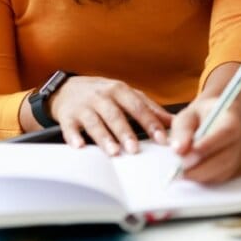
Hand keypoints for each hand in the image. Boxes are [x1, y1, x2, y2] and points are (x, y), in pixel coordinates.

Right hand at [48, 76, 171, 154]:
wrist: (67, 88)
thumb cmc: (103, 94)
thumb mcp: (126, 95)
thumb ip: (149, 108)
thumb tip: (173, 121)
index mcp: (120, 90)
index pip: (138, 107)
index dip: (150, 123)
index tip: (161, 139)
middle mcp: (102, 97)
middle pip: (116, 115)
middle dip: (126, 132)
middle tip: (135, 149)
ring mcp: (84, 106)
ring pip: (95, 122)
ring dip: (104, 137)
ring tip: (113, 151)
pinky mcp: (67, 116)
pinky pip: (70, 128)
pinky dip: (74, 137)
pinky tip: (79, 146)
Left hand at [168, 95, 240, 183]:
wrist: (224, 116)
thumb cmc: (205, 115)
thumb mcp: (189, 115)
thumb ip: (182, 131)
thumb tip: (179, 151)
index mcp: (235, 116)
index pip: (226, 132)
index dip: (208, 146)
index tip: (185, 156)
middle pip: (226, 158)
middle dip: (199, 168)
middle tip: (178, 171)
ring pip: (225, 171)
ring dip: (202, 175)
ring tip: (185, 171)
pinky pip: (227, 177)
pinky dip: (210, 177)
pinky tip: (199, 169)